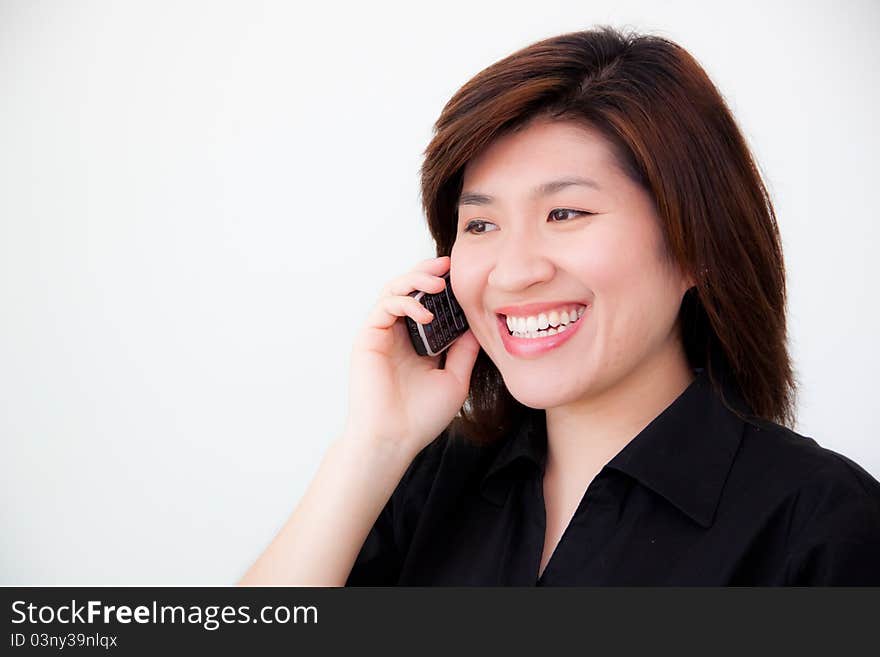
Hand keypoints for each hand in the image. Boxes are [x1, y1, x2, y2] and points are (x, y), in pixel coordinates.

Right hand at [343, 256, 480, 457]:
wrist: (394, 439)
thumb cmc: (422, 416)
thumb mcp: (455, 379)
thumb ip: (464, 351)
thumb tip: (479, 324)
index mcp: (417, 343)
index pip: (428, 303)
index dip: (442, 286)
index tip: (462, 274)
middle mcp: (398, 334)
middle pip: (409, 289)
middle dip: (427, 272)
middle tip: (448, 263)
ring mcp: (381, 334)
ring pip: (394, 290)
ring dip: (416, 279)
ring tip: (438, 282)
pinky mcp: (368, 337)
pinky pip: (385, 306)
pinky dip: (405, 302)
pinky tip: (426, 313)